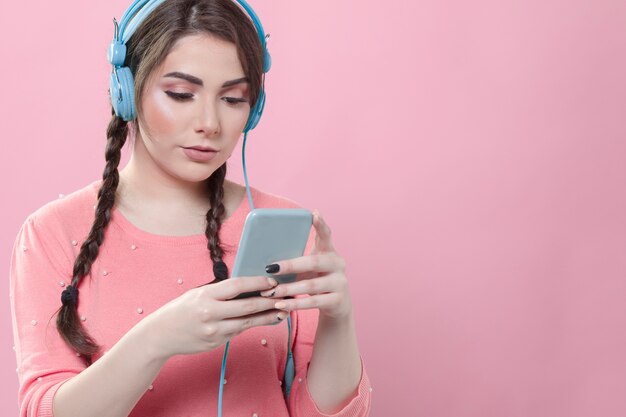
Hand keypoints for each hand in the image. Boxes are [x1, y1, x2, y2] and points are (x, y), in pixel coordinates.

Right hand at [136, 276, 286, 359]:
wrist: (160, 335)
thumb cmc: (182, 309)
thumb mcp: (198, 293)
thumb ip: (221, 291)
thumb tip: (249, 285)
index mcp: (206, 295)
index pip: (237, 286)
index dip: (258, 283)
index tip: (273, 281)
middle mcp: (210, 313)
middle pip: (247, 306)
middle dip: (270, 301)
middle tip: (286, 297)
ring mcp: (214, 330)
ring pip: (247, 323)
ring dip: (268, 316)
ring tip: (283, 311)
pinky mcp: (216, 342)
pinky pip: (238, 332)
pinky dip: (253, 325)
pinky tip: (266, 320)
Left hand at [259, 210, 352, 319]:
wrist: (338, 306)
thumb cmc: (317, 281)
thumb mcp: (310, 269)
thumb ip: (296, 262)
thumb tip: (265, 263)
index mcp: (329, 252)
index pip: (326, 235)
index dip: (321, 224)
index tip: (314, 213)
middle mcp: (338, 265)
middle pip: (313, 262)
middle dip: (291, 265)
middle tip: (271, 268)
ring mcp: (340, 283)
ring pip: (311, 285)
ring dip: (288, 289)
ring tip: (271, 292)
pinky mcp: (338, 300)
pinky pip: (313, 302)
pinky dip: (295, 304)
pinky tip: (280, 306)